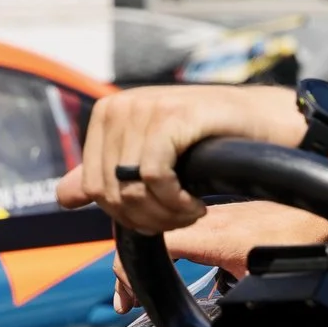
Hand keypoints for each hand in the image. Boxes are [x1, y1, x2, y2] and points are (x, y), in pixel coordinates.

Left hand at [57, 85, 303, 235]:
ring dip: (166, 215)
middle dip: (145, 219)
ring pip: (132, 188)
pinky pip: (155, 176)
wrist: (263, 123)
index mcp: (107, 114)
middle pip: (110, 192)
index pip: (92, 187)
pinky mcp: (172, 116)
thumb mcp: (153, 158)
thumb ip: (108, 174)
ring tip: (191, 211)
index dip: (126, 216)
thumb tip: (64, 197)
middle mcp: (119, 105)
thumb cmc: (209, 141)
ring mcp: (144, 107)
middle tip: (179, 220)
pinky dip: (176, 202)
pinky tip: (198, 203)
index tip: (159, 220)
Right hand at [107, 199, 327, 311]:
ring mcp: (212, 213)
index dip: (129, 272)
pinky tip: (170, 265)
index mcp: (209, 234)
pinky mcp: (222, 214)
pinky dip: (165, 246)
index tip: (129, 300)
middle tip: (127, 299)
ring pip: (163, 230)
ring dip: (147, 256)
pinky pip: (180, 227)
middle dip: (129, 268)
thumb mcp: (262, 280)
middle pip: (149, 234)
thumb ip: (235, 304)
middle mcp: (205, 218)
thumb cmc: (302, 242)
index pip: (151, 245)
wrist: (324, 212)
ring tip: (139, 287)